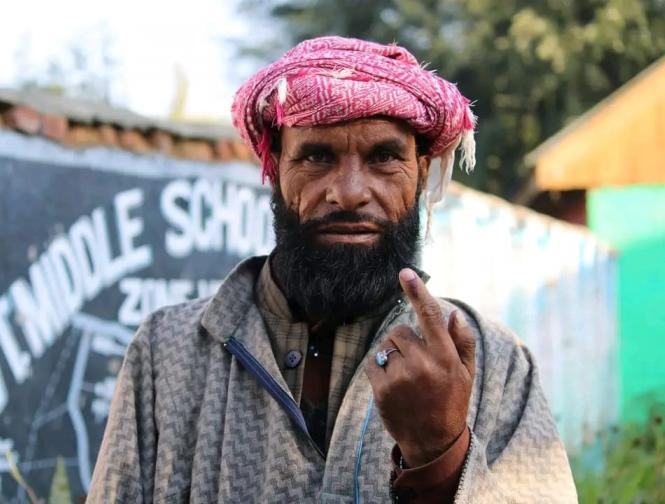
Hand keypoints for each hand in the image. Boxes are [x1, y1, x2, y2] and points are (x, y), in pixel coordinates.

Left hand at [365, 268, 475, 466]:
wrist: (433, 443)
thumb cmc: (451, 402)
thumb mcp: (466, 374)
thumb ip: (462, 342)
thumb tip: (454, 314)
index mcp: (445, 358)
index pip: (430, 316)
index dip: (417, 292)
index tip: (405, 272)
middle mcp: (422, 365)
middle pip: (400, 331)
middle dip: (405, 342)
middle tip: (416, 364)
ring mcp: (400, 378)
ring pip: (385, 346)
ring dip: (392, 355)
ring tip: (406, 377)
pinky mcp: (381, 390)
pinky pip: (372, 362)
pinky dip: (378, 367)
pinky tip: (393, 384)